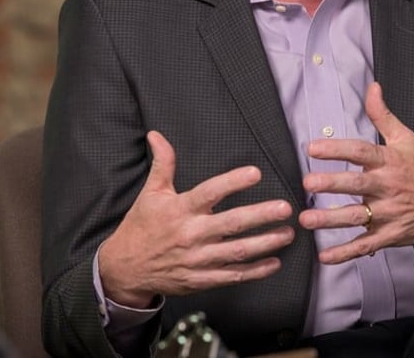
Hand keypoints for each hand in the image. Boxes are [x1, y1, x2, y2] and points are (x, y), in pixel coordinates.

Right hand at [98, 130, 294, 307]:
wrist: (125, 268)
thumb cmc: (141, 226)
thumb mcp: (150, 192)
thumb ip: (162, 163)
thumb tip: (157, 135)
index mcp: (180, 209)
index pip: (210, 193)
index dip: (233, 182)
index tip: (255, 172)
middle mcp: (191, 234)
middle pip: (231, 224)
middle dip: (260, 216)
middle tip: (285, 208)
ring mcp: (197, 259)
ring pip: (237, 252)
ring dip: (265, 243)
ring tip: (287, 233)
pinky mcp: (200, 279)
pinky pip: (232, 276)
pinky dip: (255, 271)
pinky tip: (274, 263)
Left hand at [298, 82, 413, 263]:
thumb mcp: (407, 139)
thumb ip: (383, 115)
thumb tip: (372, 87)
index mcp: (390, 161)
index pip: (361, 152)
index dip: (337, 149)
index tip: (313, 147)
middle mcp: (388, 187)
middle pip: (357, 184)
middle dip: (332, 184)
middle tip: (308, 183)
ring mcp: (390, 213)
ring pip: (357, 217)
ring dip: (330, 219)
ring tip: (307, 219)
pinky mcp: (391, 235)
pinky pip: (366, 245)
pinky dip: (346, 253)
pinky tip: (325, 256)